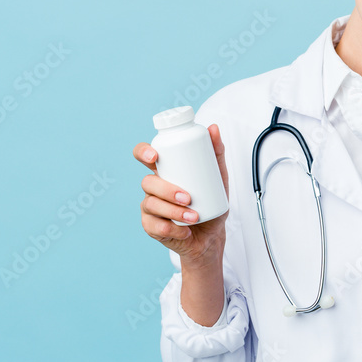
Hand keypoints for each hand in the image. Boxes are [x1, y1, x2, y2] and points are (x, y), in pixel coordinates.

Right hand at [133, 124, 228, 267]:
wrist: (212, 234)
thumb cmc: (211, 202)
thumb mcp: (219, 177)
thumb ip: (217, 152)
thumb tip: (214, 127)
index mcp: (165, 171)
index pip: (144, 155)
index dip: (143, 152)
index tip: (155, 156)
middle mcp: (154, 188)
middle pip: (147, 182)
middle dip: (166, 190)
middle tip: (187, 197)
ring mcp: (150, 207)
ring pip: (151, 205)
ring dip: (172, 212)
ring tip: (193, 216)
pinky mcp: (152, 227)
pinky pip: (154, 226)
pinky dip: (172, 229)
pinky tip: (184, 230)